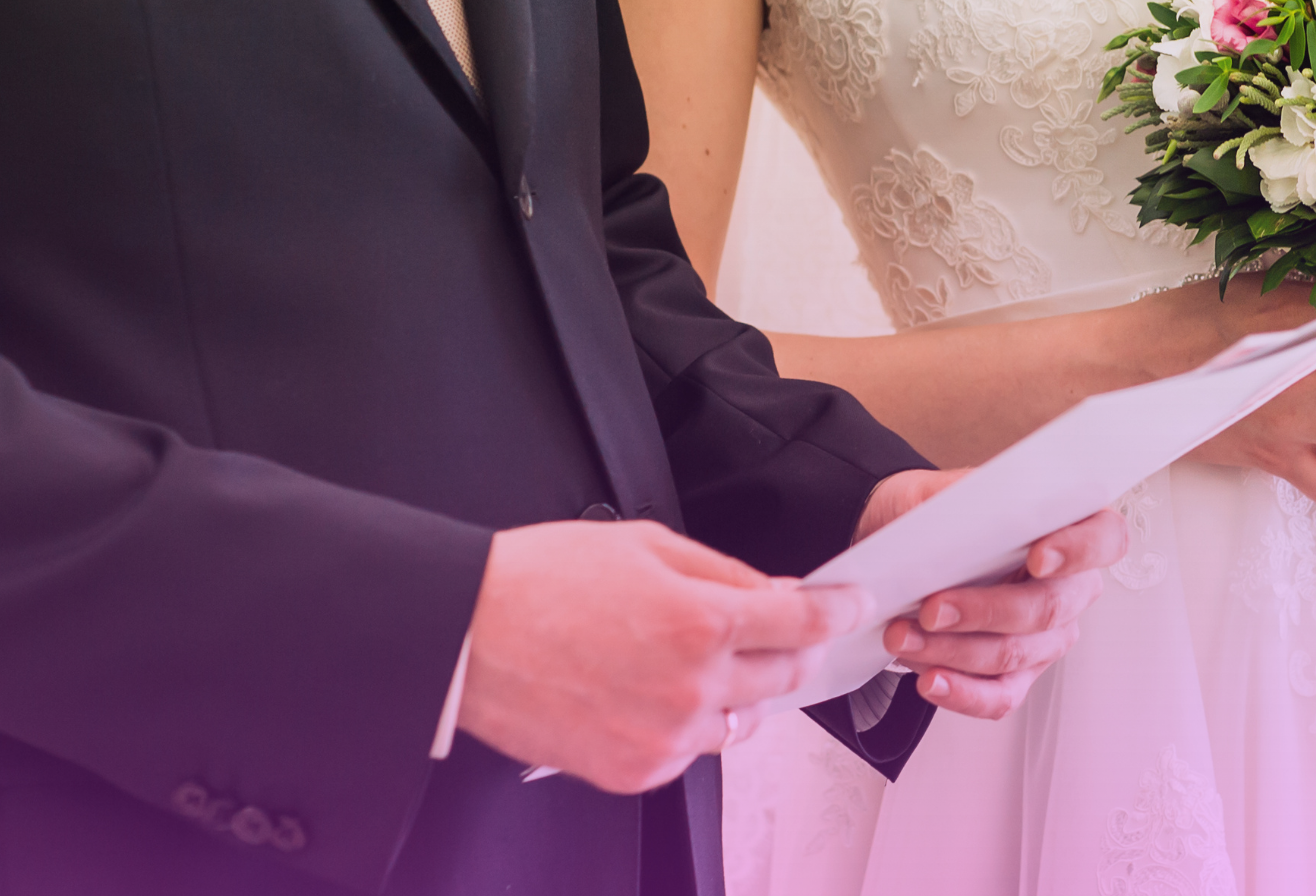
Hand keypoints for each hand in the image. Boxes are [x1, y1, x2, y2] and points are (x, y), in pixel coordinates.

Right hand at [457, 519, 871, 793]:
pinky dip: (688, 722)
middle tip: (772, 627)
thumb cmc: (541, 581)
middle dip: (791, 647)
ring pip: (742, 718)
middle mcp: (691, 686)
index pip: (802, 621)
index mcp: (699, 620)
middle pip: (785, 675)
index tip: (849, 605)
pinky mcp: (636, 771)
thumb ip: (723, 571)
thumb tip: (775, 590)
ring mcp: (665, 736)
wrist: (466, 636)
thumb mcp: (645, 545)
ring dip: (737, 687)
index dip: (836, 609)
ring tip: (687, 655)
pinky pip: (692, 751)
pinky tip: (651, 690)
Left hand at [856, 469, 1128, 719]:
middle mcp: (1068, 588)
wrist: (899, 548)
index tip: (1037, 557)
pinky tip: (931, 680)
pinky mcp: (1017, 675)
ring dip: (955, 651)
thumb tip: (963, 522)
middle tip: (932, 608)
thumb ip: (959, 502)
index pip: (1105, 538)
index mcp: (1067, 530)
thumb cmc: (931, 516)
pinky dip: (963, 692)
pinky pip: (1001, 695)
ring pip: (1015, 654)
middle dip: (986, 611)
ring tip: (903, 637)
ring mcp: (1046, 637)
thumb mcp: (938, 493)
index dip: (1079, 550)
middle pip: (1048, 608)